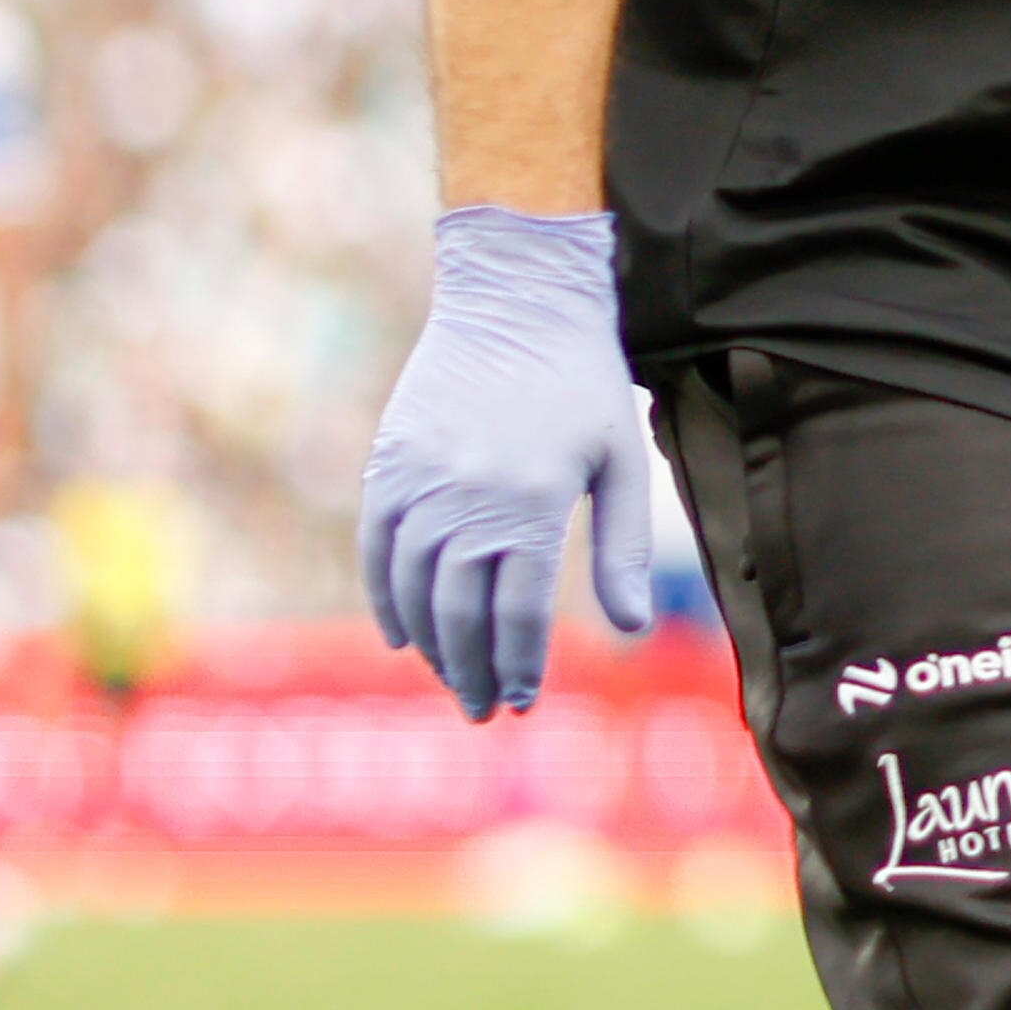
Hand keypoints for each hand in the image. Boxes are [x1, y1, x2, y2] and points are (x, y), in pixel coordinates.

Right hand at [358, 208, 657, 720]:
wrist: (516, 299)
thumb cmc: (583, 382)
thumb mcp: (619, 461)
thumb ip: (623, 549)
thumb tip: (633, 626)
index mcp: (532, 503)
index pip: (520, 612)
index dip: (521, 664)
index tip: (523, 701)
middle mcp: (469, 501)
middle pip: (462, 614)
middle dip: (473, 671)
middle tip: (485, 710)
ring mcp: (420, 485)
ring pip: (413, 593)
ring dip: (431, 647)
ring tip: (454, 678)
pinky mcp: (388, 468)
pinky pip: (377, 552)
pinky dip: (386, 600)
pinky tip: (405, 636)